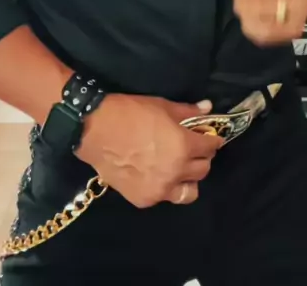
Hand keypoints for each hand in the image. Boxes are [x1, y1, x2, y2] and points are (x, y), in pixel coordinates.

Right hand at [75, 93, 221, 207]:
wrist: (95, 129)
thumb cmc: (130, 112)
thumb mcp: (162, 106)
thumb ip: (188, 112)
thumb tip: (207, 107)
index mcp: (184, 147)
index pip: (210, 147)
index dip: (211, 139)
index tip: (207, 136)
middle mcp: (176, 173)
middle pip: (203, 170)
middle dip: (201, 157)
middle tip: (192, 148)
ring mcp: (160, 190)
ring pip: (189, 191)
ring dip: (188, 178)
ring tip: (179, 167)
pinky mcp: (143, 199)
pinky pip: (164, 196)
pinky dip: (166, 187)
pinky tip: (157, 175)